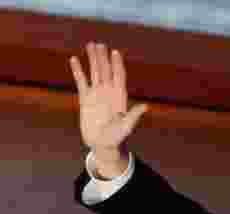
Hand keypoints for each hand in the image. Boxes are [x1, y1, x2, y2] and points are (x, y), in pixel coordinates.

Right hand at [70, 43, 146, 176]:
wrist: (102, 144)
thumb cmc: (117, 137)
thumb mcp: (126, 126)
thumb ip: (133, 115)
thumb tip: (145, 106)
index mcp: (120, 97)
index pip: (119, 76)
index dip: (117, 64)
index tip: (115, 52)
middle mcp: (109, 92)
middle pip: (106, 71)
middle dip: (103, 57)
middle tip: (99, 44)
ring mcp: (97, 94)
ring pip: (95, 72)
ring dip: (93, 59)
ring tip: (90, 45)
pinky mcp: (86, 99)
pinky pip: (81, 82)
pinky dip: (78, 71)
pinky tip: (75, 60)